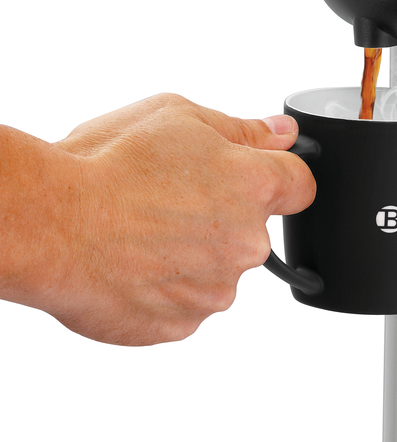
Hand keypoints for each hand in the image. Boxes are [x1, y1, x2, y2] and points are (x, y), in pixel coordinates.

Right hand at [45, 94, 313, 345]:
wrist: (51, 226)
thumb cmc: (105, 167)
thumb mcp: (177, 116)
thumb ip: (241, 129)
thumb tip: (281, 133)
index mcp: (253, 187)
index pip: (300, 185)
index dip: (276, 177)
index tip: (255, 177)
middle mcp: (246, 244)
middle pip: (252, 231)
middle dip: (221, 217)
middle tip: (168, 200)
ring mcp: (216, 291)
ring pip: (216, 270)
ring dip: (189, 256)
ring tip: (138, 233)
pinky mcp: (183, 325)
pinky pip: (184, 303)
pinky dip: (162, 288)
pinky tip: (130, 264)